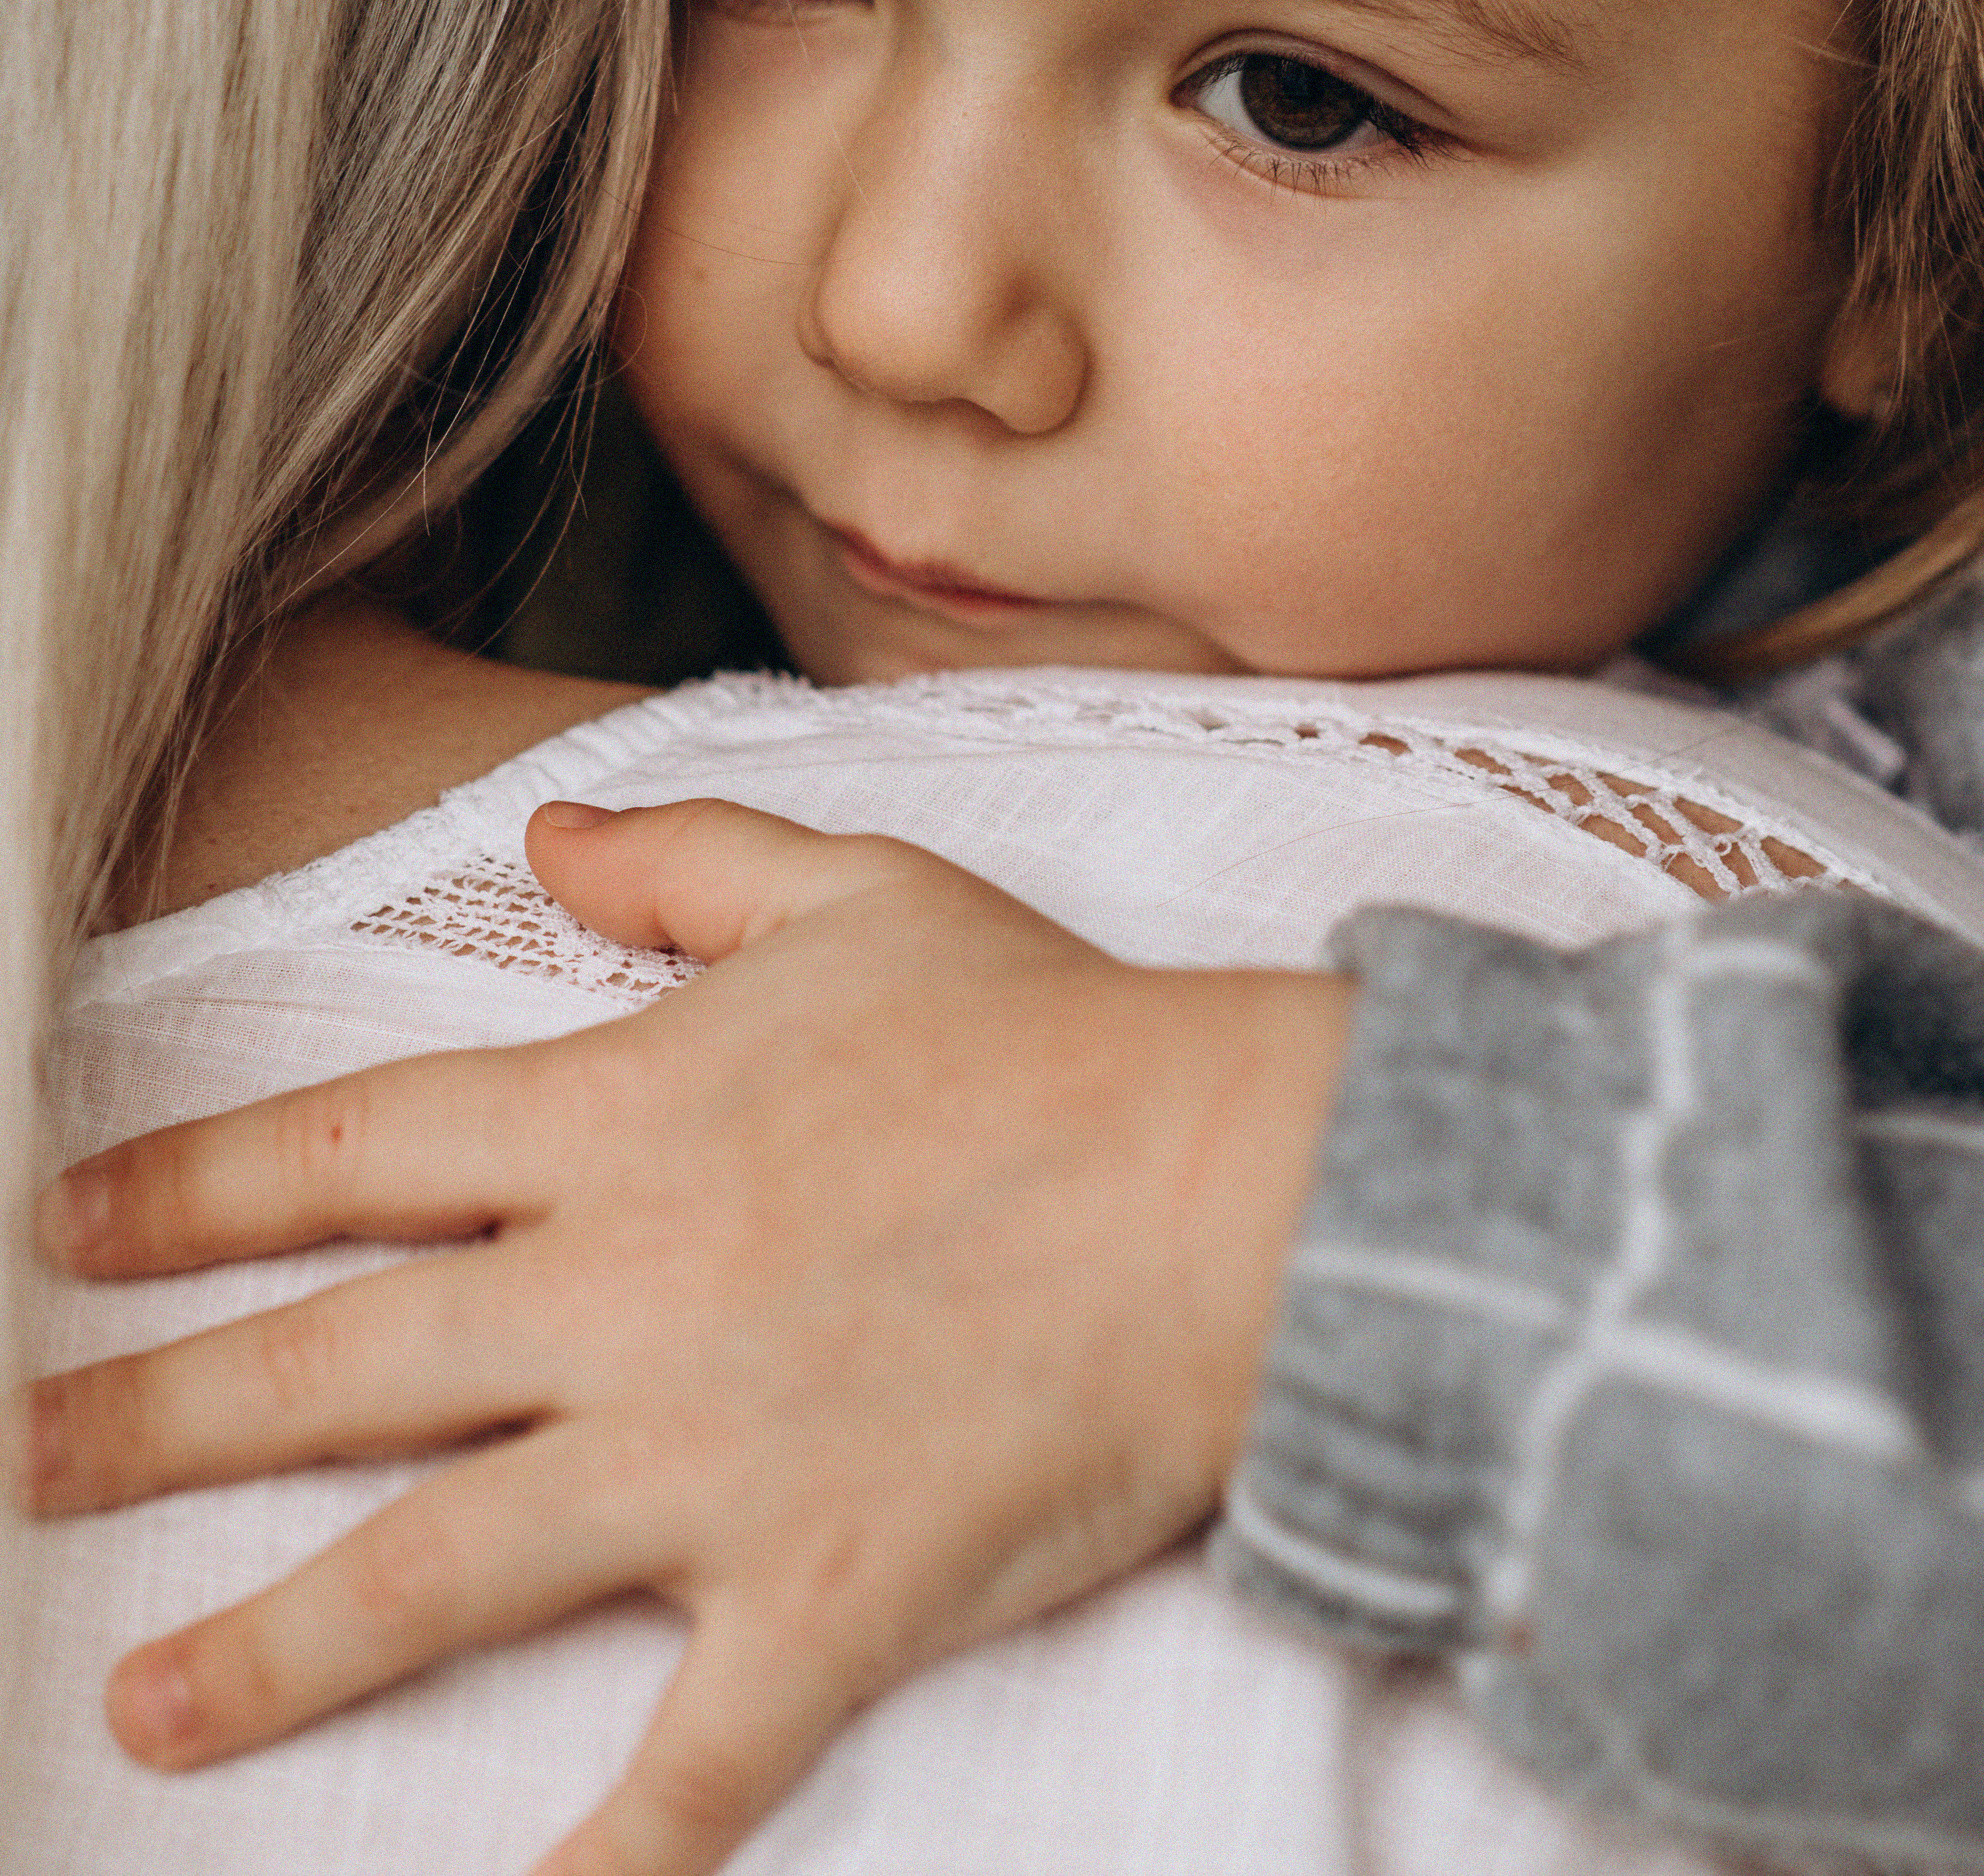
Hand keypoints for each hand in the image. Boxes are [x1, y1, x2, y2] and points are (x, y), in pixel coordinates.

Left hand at [19, 803, 1353, 1875]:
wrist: (1236, 1184)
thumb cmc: (1055, 1035)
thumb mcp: (856, 890)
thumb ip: (683, 858)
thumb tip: (546, 837)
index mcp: (631, 1118)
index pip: (358, 1153)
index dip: (192, 1190)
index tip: (65, 1226)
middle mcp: (629, 1289)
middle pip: (346, 1361)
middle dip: (158, 1417)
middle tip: (18, 1460)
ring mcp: (711, 1452)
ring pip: (442, 1565)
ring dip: (277, 1647)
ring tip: (144, 1710)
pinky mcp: (817, 1590)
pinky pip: (684, 1762)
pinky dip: (599, 1861)